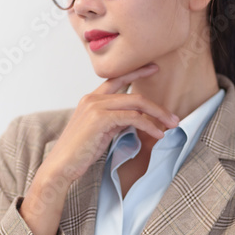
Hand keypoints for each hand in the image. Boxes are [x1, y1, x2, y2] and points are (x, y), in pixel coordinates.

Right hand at [45, 62, 179, 184]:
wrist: (61, 166)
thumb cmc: (79, 152)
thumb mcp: (100, 131)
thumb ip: (114, 120)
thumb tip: (134, 118)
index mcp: (91, 99)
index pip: (117, 79)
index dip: (137, 72)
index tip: (153, 68)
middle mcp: (93, 98)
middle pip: (133, 93)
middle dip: (157, 104)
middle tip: (173, 115)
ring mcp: (95, 106)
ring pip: (136, 103)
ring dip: (158, 115)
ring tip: (171, 125)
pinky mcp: (100, 118)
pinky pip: (132, 117)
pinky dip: (148, 125)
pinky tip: (157, 134)